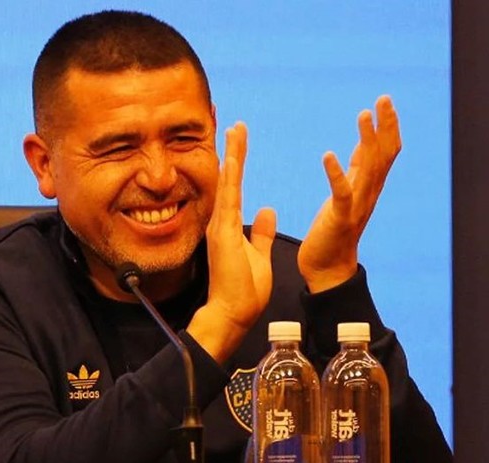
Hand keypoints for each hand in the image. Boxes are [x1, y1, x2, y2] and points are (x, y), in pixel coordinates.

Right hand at [188, 122, 275, 362]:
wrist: (233, 312)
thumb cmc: (244, 290)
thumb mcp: (258, 254)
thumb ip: (261, 232)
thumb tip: (267, 210)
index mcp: (230, 225)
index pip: (234, 186)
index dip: (236, 162)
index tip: (238, 140)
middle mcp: (222, 221)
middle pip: (227, 179)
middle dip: (231, 150)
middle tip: (234, 123)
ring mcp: (220, 226)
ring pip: (226, 183)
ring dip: (231, 155)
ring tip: (235, 129)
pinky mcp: (224, 233)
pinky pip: (228, 198)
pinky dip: (230, 177)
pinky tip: (232, 157)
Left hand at [298, 95, 401, 292]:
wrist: (327, 270)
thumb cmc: (334, 232)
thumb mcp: (347, 193)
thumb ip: (357, 171)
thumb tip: (363, 145)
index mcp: (368, 187)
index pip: (385, 152)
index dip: (387, 127)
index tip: (384, 101)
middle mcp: (367, 194)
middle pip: (383, 155)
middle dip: (384, 126)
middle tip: (383, 98)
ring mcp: (356, 206)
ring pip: (368, 169)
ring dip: (366, 141)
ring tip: (363, 116)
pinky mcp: (339, 219)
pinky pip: (341, 193)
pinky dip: (336, 174)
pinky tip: (328, 155)